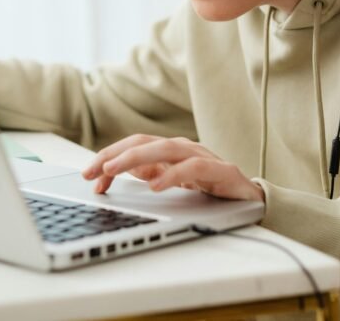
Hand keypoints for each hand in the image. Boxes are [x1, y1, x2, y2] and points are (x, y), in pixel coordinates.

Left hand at [81, 134, 263, 201]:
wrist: (252, 198)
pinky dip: (173, 175)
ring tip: (114, 170)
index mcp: (169, 150)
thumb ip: (146, 172)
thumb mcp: (171, 180)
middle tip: (93, 170)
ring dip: (136, 158)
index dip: (108, 156)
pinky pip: (194, 168)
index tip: (87, 173)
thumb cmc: (209, 187)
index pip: (133, 145)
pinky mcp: (221, 171)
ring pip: (165, 149)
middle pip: (144, 142)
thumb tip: (112, 172)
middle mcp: (183, 148)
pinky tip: (156, 185)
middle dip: (115, 155)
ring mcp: (203, 156)